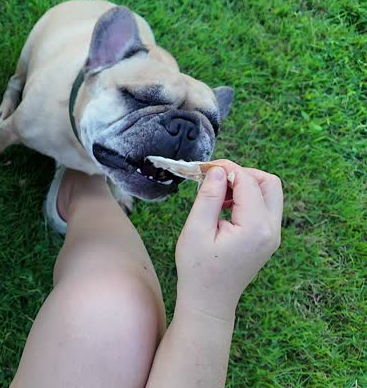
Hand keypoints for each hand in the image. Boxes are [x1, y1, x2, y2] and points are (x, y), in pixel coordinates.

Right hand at [175, 160, 283, 319]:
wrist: (209, 301)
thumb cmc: (198, 269)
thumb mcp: (196, 230)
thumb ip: (209, 197)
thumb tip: (218, 171)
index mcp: (255, 227)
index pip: (247, 181)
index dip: (226, 168)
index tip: (203, 169)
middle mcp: (271, 230)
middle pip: (269, 183)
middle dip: (242, 174)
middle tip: (215, 180)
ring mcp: (273, 236)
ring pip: (269, 193)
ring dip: (245, 186)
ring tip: (217, 195)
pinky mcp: (268, 239)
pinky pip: (264, 207)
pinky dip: (247, 199)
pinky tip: (224, 208)